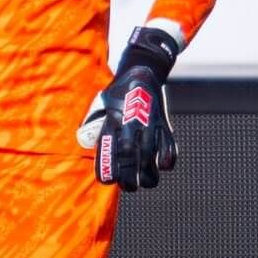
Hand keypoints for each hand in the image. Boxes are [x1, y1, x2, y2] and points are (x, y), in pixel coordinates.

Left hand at [80, 26, 179, 190]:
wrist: (141, 71)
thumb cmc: (119, 93)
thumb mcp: (103, 107)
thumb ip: (99, 127)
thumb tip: (87, 141)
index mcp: (112, 122)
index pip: (109, 154)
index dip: (108, 172)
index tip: (109, 180)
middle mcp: (130, 125)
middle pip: (129, 161)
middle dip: (129, 180)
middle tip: (130, 185)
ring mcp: (149, 125)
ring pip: (149, 158)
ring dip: (148, 176)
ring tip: (146, 181)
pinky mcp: (164, 124)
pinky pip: (169, 147)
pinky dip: (168, 160)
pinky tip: (163, 166)